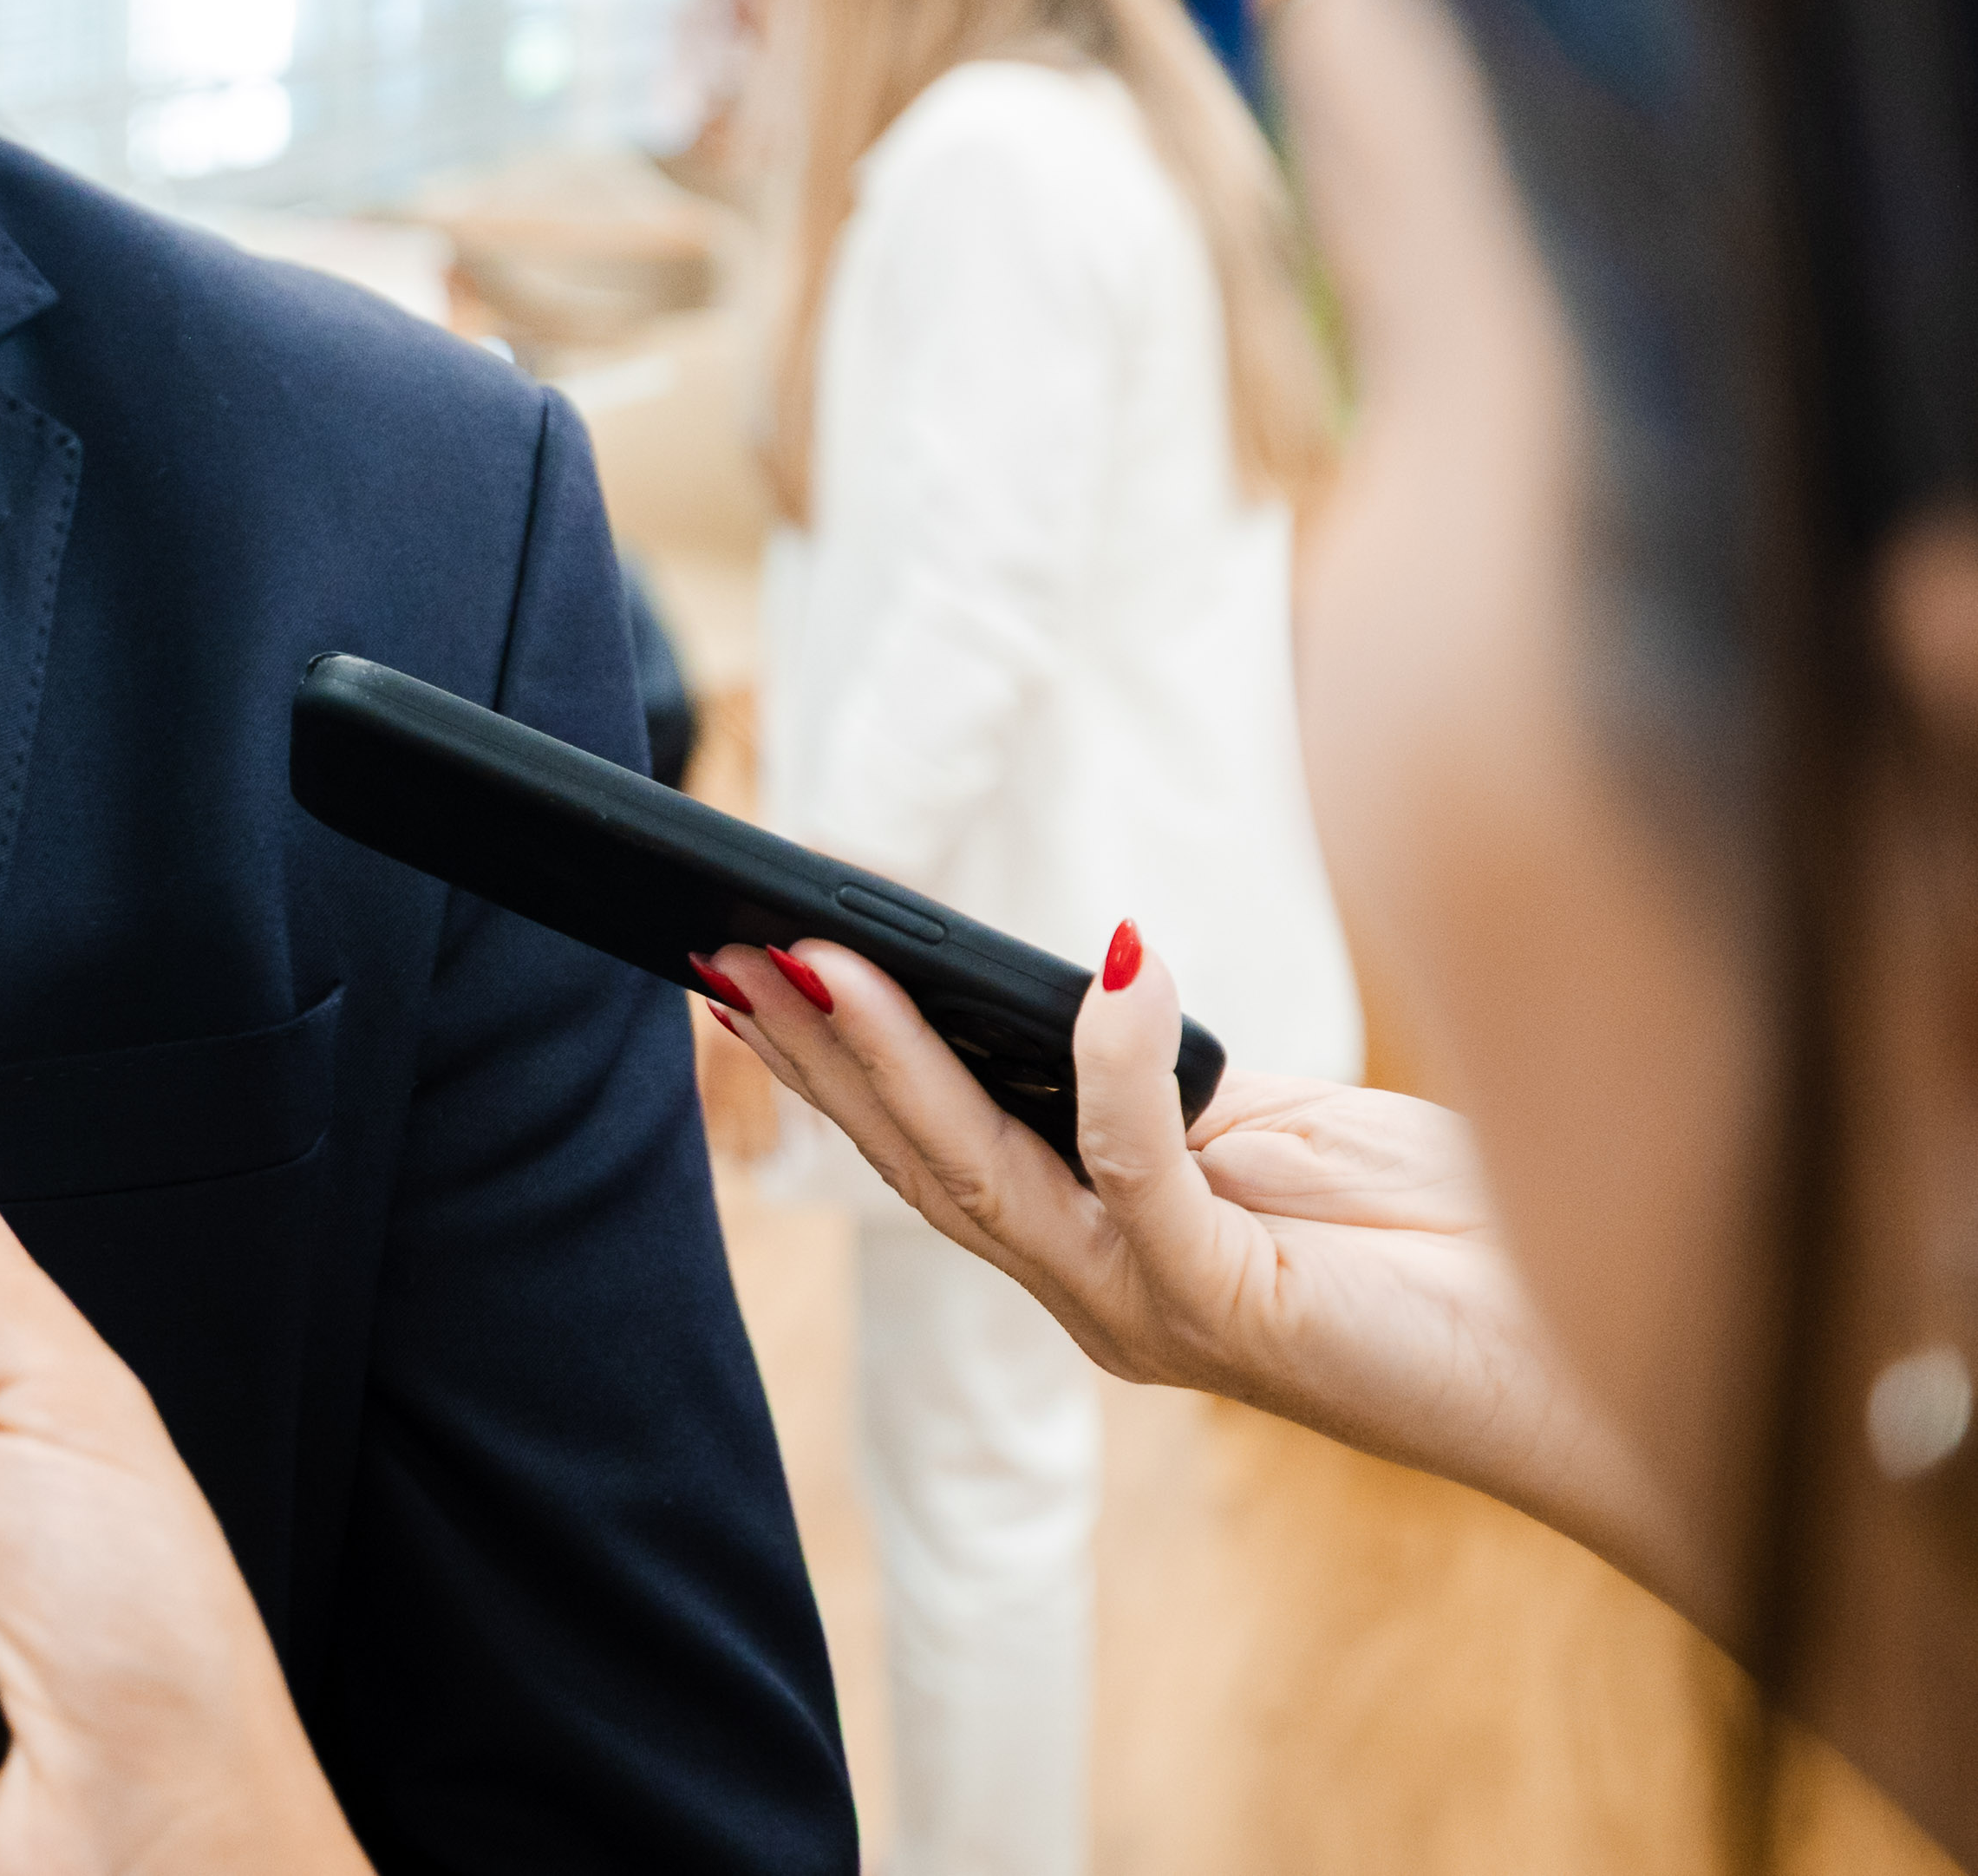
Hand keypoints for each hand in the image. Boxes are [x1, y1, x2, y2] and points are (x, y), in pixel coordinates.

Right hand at [703, 930, 1696, 1614]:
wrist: (1594, 1364)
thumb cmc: (1450, 1241)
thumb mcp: (1277, 1133)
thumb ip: (1163, 1087)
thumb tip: (1081, 992)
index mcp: (1099, 1252)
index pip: (932, 1148)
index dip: (831, 1064)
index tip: (746, 965)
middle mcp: (1098, 1296)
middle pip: (917, 1162)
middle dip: (810, 1054)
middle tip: (720, 951)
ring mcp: (1149, 1313)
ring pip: (979, 1175)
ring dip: (888, 1062)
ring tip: (820, 960)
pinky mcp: (1229, 1314)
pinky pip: (1136, 1172)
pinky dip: (1103, 1065)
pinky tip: (1097, 966)